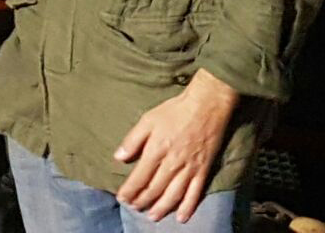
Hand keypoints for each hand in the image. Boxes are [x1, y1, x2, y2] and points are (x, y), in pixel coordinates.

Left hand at [114, 70, 240, 220]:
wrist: (206, 106)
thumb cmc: (174, 111)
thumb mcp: (148, 119)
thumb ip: (133, 140)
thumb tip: (119, 157)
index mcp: (157, 150)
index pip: (140, 177)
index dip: (130, 190)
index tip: (122, 197)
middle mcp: (172, 163)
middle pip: (155, 188)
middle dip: (143, 200)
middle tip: (134, 208)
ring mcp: (189, 169)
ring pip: (173, 195)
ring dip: (161, 208)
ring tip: (152, 216)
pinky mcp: (203, 170)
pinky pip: (195, 193)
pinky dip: (188, 207)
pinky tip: (181, 217)